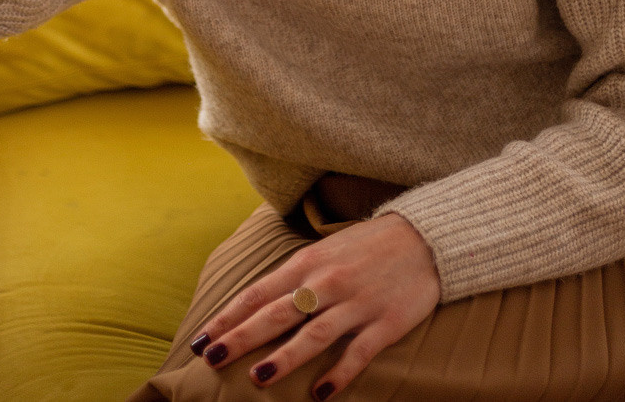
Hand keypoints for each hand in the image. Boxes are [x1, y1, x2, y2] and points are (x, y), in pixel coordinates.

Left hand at [190, 212, 440, 398]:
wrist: (423, 238)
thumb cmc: (366, 246)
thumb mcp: (325, 251)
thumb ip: (295, 277)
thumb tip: (256, 304)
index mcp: (308, 263)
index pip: (258, 293)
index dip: (227, 317)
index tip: (201, 338)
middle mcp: (327, 282)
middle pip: (277, 314)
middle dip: (241, 337)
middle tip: (212, 358)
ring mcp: (356, 304)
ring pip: (313, 334)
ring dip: (285, 357)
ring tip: (258, 378)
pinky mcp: (384, 323)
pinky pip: (358, 352)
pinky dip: (338, 374)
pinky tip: (319, 394)